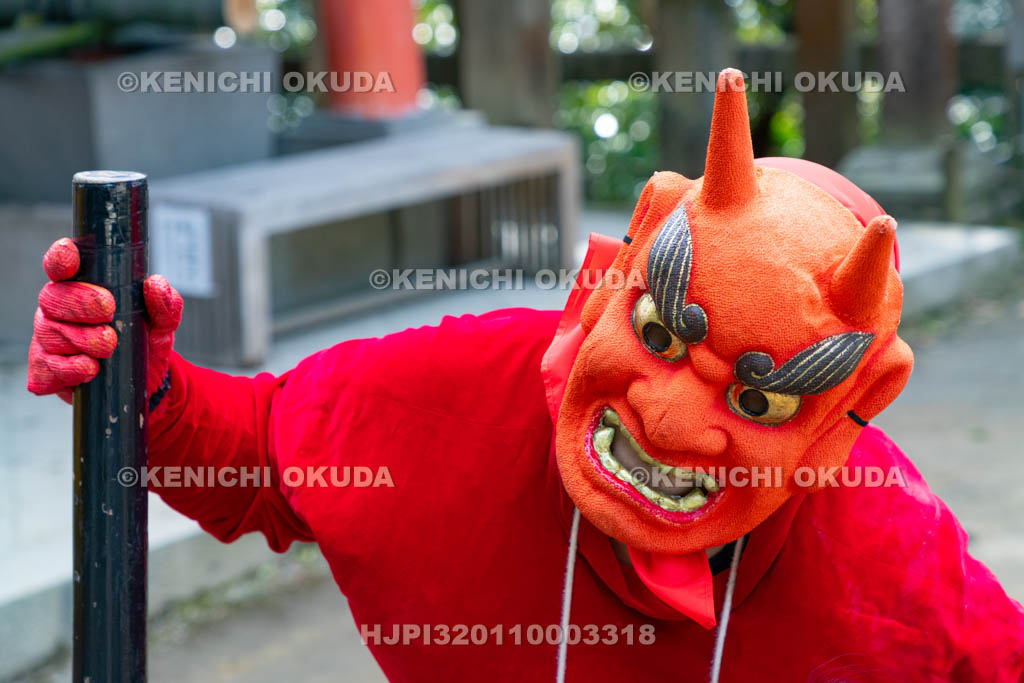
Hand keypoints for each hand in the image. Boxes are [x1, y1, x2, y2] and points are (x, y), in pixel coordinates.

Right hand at [27, 238, 182, 404]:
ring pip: (49, 332)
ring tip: (109, 346)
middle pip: (52, 298)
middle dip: (80, 302)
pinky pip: (46, 367)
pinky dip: (68, 368)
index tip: (70, 255)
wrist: (145, 383)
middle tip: (108, 312)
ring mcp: (48, 341)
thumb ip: (165, 303)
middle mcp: (57, 311)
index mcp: (81, 289)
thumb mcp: (162, 323)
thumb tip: (155, 284)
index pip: (60, 267)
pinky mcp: (45, 371)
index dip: (60, 258)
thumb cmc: (145, 342)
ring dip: (80, 338)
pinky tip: (90, 369)